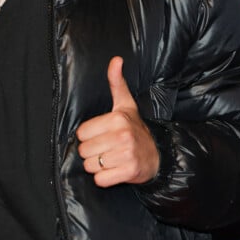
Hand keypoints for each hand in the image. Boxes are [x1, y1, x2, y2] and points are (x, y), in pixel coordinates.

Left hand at [76, 57, 158, 186]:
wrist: (157, 155)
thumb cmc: (135, 128)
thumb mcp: (125, 104)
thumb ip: (116, 82)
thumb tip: (116, 60)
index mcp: (117, 118)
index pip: (81, 133)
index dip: (89, 136)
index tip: (102, 135)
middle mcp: (122, 135)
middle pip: (84, 150)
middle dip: (92, 152)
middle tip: (106, 148)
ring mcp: (126, 155)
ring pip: (90, 166)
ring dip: (97, 166)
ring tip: (110, 158)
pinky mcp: (129, 172)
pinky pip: (100, 179)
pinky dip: (104, 178)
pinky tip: (114, 170)